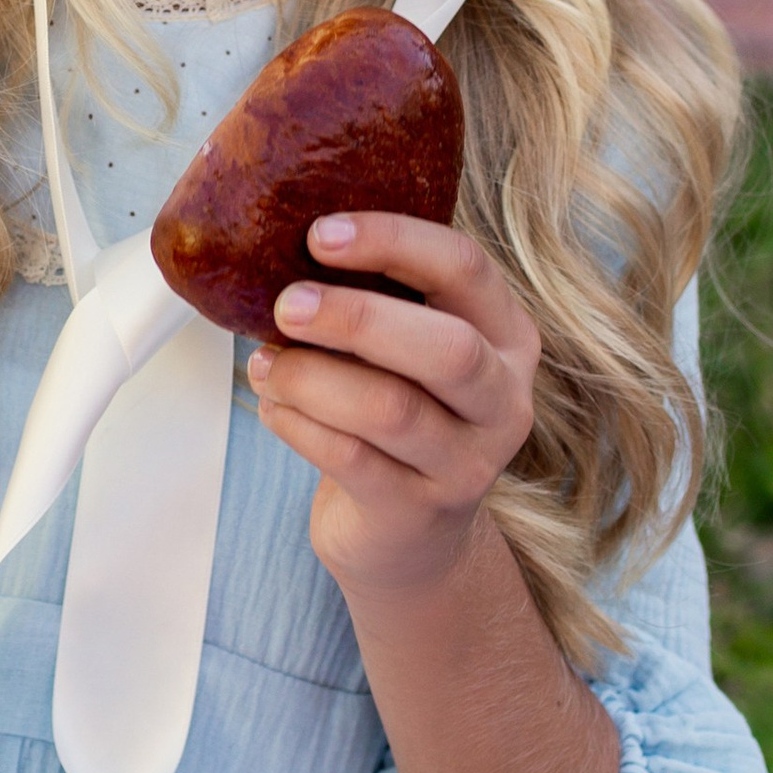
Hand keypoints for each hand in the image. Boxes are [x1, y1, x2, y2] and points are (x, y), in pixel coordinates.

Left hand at [245, 212, 540, 604]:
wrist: (413, 538)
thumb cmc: (402, 415)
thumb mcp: (411, 351)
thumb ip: (381, 297)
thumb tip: (283, 235)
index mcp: (508, 336)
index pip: (466, 268)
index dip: (393, 241)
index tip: (320, 234)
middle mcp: (504, 400)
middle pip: (447, 347)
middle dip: (356, 317)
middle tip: (286, 304)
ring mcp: (468, 463)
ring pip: (390, 408)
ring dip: (310, 377)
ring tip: (265, 364)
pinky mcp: (419, 512)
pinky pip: (350, 459)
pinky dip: (298, 425)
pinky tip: (274, 406)